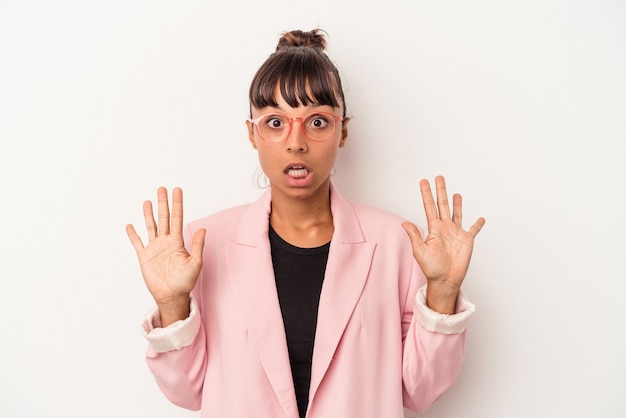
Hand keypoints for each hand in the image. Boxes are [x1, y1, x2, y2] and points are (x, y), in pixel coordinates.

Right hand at [126, 187, 205, 325]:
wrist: (172, 296)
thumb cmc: (185, 282)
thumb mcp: (195, 263)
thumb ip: (198, 246)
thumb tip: (203, 229)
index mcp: (177, 241)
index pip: (177, 218)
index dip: (177, 204)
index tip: (177, 190)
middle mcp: (165, 242)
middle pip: (163, 218)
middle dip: (163, 203)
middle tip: (161, 188)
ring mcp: (154, 248)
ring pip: (150, 226)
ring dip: (148, 214)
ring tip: (147, 201)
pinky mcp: (144, 257)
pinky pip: (137, 243)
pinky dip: (133, 234)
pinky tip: (129, 225)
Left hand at [402, 176, 484, 313]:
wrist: (445, 280)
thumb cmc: (431, 268)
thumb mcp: (420, 251)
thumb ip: (414, 236)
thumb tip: (404, 223)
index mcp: (434, 229)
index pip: (429, 207)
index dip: (426, 194)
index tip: (424, 181)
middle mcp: (445, 228)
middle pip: (443, 205)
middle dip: (441, 191)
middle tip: (439, 177)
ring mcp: (456, 233)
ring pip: (457, 214)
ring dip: (457, 203)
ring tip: (456, 193)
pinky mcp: (467, 240)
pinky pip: (473, 230)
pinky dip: (477, 224)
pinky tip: (480, 218)